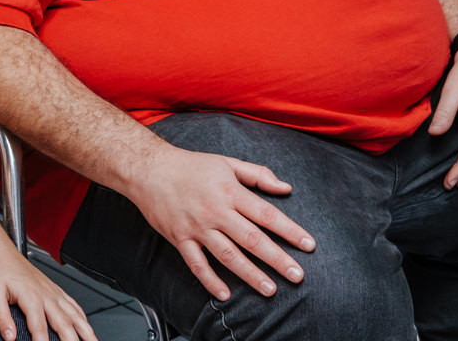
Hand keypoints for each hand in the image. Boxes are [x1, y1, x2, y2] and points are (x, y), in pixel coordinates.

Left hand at [0, 248, 97, 340]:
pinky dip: (83, 318)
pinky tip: (86, 327)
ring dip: (86, 331)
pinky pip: (74, 305)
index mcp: (31, 297)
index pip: (40, 328)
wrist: (2, 253)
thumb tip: (9, 337)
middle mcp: (47, 295)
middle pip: (64, 323)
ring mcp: (54, 292)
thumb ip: (1, 316)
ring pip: (75, 314)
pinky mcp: (56, 290)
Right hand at [129, 147, 314, 300]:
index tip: (308, 245)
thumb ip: (257, 174)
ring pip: (228, 255)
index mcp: (230, 191)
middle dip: (277, 259)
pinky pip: (196, 264)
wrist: (149, 169)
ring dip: (250, 274)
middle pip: (252, 239)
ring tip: (270, 289)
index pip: (266, 214)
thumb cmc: (191, 165)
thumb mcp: (227, 162)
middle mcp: (215, 211)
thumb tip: (285, 187)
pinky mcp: (180, 238)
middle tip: (297, 276)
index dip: (289, 230)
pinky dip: (210, 280)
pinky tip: (224, 294)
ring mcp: (197, 227)